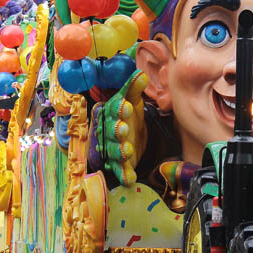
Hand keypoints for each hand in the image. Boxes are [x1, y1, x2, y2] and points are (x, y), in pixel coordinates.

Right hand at [98, 70, 147, 185]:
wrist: (130, 134)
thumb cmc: (129, 114)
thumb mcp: (133, 100)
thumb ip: (135, 89)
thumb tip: (141, 74)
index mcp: (113, 113)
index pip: (113, 109)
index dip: (119, 108)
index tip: (127, 106)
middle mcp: (111, 131)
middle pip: (111, 131)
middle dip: (117, 130)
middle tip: (124, 128)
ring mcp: (115, 148)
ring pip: (114, 150)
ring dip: (119, 151)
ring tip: (128, 150)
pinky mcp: (121, 164)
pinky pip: (120, 170)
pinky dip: (124, 174)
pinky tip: (130, 178)